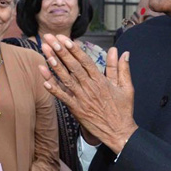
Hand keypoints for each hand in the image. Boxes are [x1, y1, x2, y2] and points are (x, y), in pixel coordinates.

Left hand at [39, 33, 137, 154]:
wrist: (119, 132)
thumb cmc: (123, 110)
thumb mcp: (126, 87)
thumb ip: (121, 68)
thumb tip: (122, 52)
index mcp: (101, 80)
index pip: (85, 61)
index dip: (73, 49)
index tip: (64, 38)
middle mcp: (90, 87)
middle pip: (73, 66)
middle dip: (60, 51)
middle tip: (49, 38)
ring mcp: (82, 98)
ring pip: (66, 78)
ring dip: (54, 65)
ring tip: (45, 52)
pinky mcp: (77, 109)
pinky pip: (63, 97)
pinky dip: (53, 89)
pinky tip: (43, 80)